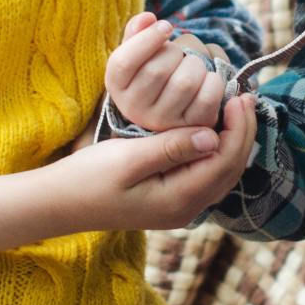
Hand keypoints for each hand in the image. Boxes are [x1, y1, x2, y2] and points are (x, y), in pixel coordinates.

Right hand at [0, 92, 256, 257]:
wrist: (59, 203)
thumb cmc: (89, 178)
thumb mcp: (128, 158)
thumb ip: (171, 148)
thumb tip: (212, 136)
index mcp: (178, 199)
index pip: (224, 161)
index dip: (238, 128)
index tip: (239, 96)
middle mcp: (185, 208)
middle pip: (230, 169)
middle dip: (242, 132)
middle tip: (245, 96)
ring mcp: (178, 206)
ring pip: (220, 173)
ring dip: (232, 140)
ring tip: (235, 108)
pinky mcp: (169, 199)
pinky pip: (205, 174)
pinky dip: (216, 150)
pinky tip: (212, 127)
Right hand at [104, 11, 229, 130]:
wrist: (170, 107)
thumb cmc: (153, 72)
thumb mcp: (136, 54)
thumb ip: (136, 33)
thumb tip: (148, 18)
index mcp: (117, 86)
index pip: (123, 62)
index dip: (147, 38)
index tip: (166, 26)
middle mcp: (135, 109)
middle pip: (156, 71)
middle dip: (175, 52)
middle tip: (180, 53)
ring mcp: (163, 123)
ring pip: (185, 83)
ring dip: (196, 65)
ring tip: (193, 65)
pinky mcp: (191, 127)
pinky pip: (207, 99)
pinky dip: (213, 81)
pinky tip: (208, 78)